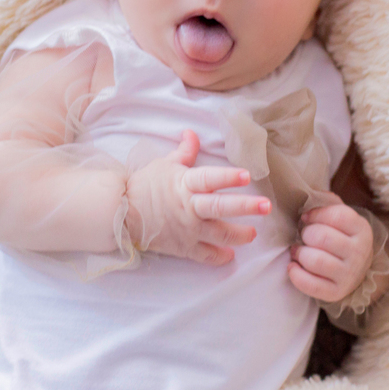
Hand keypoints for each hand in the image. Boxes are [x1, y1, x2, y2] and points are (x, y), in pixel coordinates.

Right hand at [125, 130, 268, 265]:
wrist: (122, 213)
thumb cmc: (145, 185)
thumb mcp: (165, 164)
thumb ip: (185, 151)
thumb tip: (192, 132)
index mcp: (185, 184)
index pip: (209, 179)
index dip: (228, 177)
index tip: (247, 176)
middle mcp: (189, 207)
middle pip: (220, 207)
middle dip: (245, 207)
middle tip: (266, 206)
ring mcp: (187, 229)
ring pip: (218, 233)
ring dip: (239, 235)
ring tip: (253, 233)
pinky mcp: (183, 247)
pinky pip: (204, 255)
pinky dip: (219, 257)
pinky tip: (231, 255)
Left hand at [288, 202, 374, 302]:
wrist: (353, 270)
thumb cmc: (340, 236)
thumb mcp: (340, 216)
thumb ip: (327, 202)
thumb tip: (311, 194)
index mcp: (361, 229)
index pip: (338, 215)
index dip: (315, 214)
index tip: (306, 218)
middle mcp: (359, 253)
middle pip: (323, 237)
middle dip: (306, 234)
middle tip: (303, 236)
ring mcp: (349, 275)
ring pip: (315, 260)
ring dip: (299, 253)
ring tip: (297, 251)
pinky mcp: (336, 293)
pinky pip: (310, 284)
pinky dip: (295, 274)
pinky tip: (293, 266)